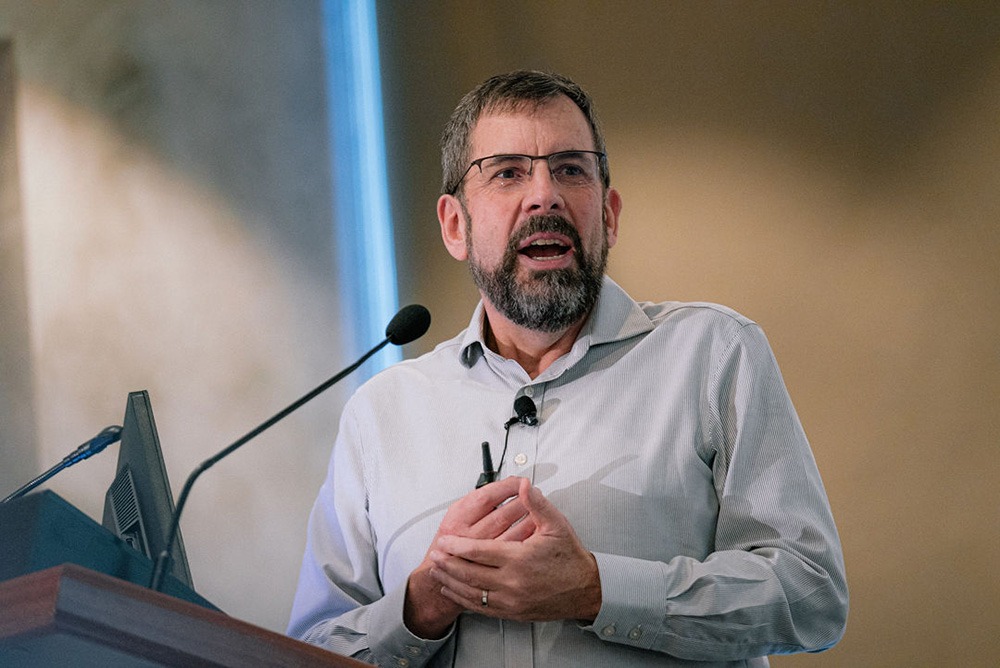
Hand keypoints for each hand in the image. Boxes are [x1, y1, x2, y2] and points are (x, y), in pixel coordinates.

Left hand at [429, 478, 601, 622]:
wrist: (585, 590)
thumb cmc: (570, 557)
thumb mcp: (556, 525)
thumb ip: (536, 504)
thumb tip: (523, 485)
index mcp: (519, 558)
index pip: (479, 551)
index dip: (457, 545)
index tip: (443, 540)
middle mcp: (512, 582)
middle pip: (469, 573)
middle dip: (448, 563)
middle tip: (433, 554)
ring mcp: (511, 600)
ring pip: (472, 592)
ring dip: (451, 582)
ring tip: (437, 572)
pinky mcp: (512, 612)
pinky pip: (481, 607)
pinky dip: (464, 599)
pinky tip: (454, 591)